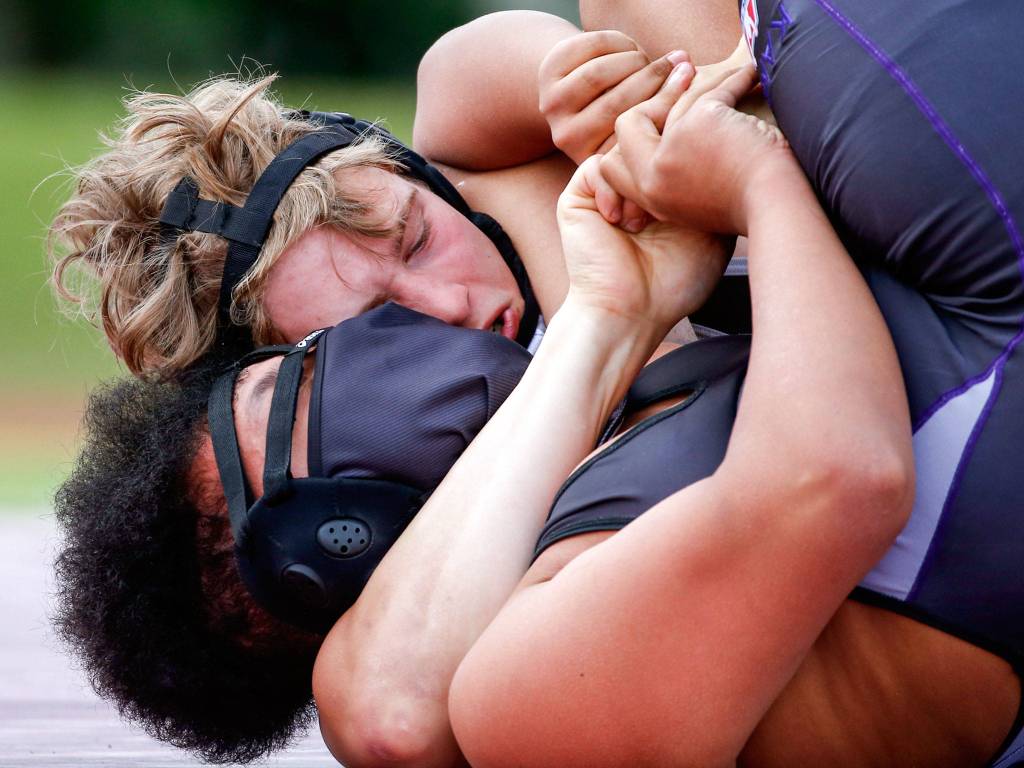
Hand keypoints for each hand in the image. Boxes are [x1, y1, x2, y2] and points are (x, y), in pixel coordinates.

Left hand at [539, 31, 688, 165]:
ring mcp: (553, 106)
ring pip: (600, 75)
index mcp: (592, 159)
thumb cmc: (622, 118)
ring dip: (635, 60)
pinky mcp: (548, 73)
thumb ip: (660, 131)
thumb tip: (705, 119)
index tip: (691, 86)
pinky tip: (629, 48)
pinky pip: (589, 50)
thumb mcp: (638, 135)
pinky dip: (617, 43)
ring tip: (651, 59)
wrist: (572, 96)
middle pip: (616, 103)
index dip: (664, 106)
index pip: (631, 136)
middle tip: (678, 65)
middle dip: (653, 79)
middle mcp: (567, 138)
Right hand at [557, 156, 729, 333]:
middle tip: (668, 205)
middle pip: (649, 142)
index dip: (685, 154)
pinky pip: (596, 166)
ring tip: (641, 224)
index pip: (673, 149)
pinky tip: (618, 223)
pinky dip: (611, 190)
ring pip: (623, 151)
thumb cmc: (675, 283)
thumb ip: (717, 190)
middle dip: (661, 168)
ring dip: (635, 185)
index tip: (694, 181)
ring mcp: (606, 193)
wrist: (633, 312)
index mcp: (664, 193)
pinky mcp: (578, 200)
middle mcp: (635, 189)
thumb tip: (731, 154)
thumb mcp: (713, 229)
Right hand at [602, 66, 792, 234]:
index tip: (665, 116)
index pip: (616, 160)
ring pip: (679, 99)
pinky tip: (753, 75)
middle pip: (628, 124)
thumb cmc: (750, 208)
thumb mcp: (697, 201)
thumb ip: (675, 177)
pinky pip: (714, 89)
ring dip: (709, 80)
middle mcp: (654, 174)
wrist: (777, 209)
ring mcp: (672, 148)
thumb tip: (667, 134)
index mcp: (652, 196)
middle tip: (684, 77)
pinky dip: (738, 79)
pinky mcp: (699, 123)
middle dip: (654, 98)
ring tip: (733, 72)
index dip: (635, 135)